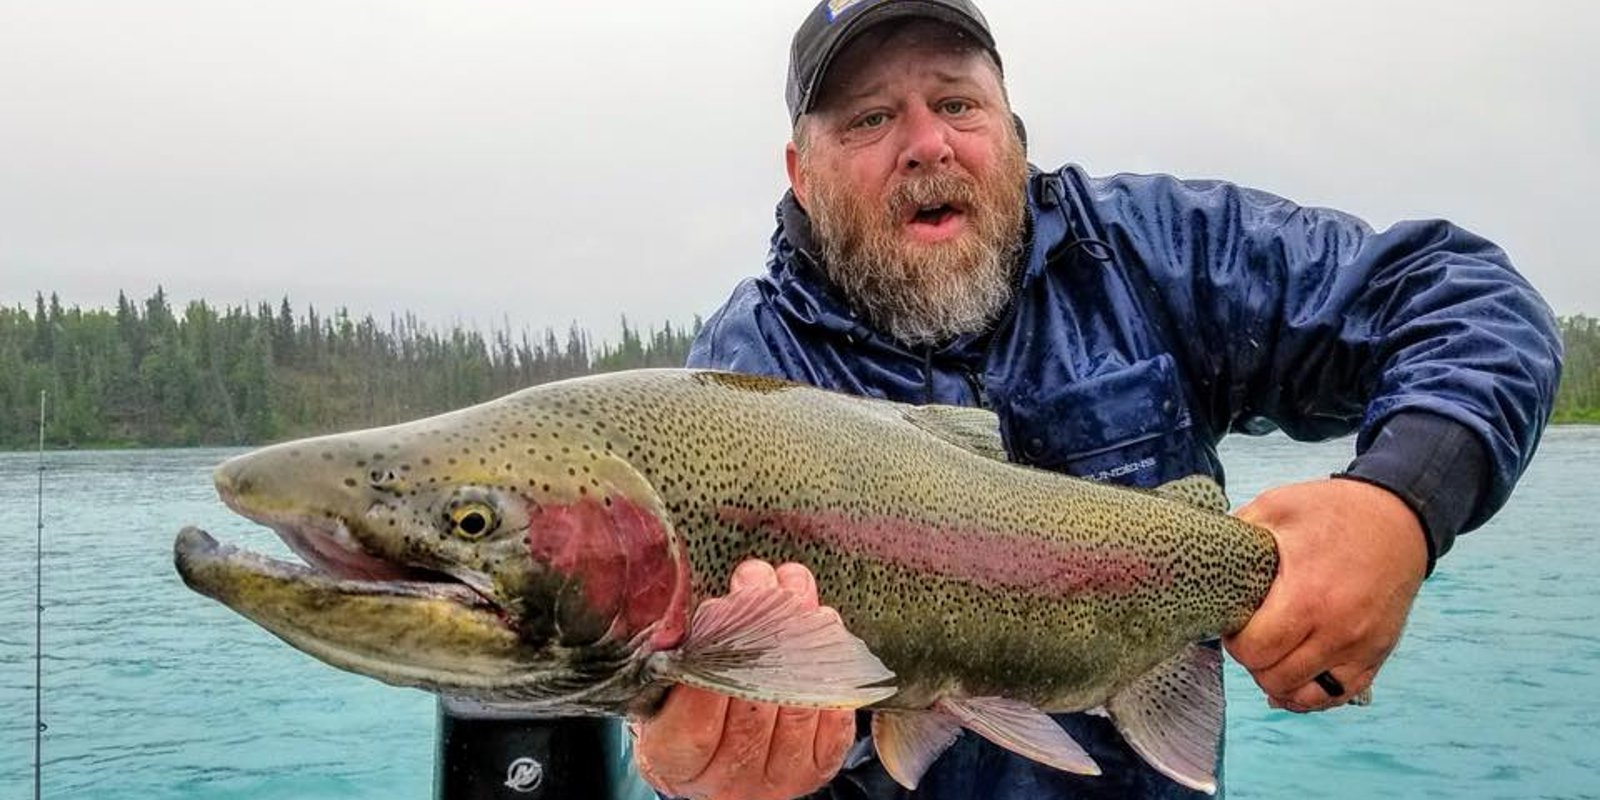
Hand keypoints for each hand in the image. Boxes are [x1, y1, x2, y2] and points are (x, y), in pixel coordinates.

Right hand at [632, 560, 856, 799]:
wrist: (713, 751)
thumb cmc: (679, 706)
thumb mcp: (660, 684)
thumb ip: (677, 654)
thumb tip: (713, 608)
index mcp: (676, 763)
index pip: (695, 723)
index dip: (711, 663)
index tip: (718, 609)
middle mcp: (728, 781)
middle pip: (755, 707)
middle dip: (761, 632)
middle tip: (758, 578)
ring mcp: (779, 778)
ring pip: (799, 706)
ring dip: (800, 636)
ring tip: (792, 586)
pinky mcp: (819, 766)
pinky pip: (835, 717)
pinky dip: (832, 668)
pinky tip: (822, 626)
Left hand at [1223, 477, 1426, 712]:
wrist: (1398, 518)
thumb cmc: (1334, 511)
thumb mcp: (1276, 507)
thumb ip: (1237, 533)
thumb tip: (1201, 553)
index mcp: (1307, 595)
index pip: (1255, 650)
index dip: (1235, 641)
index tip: (1235, 623)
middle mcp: (1338, 629)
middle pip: (1275, 677)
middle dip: (1253, 661)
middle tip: (1251, 636)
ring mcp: (1360, 646)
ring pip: (1303, 694)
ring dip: (1278, 679)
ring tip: (1271, 653)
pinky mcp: (1377, 654)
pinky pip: (1337, 695)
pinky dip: (1311, 695)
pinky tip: (1293, 681)